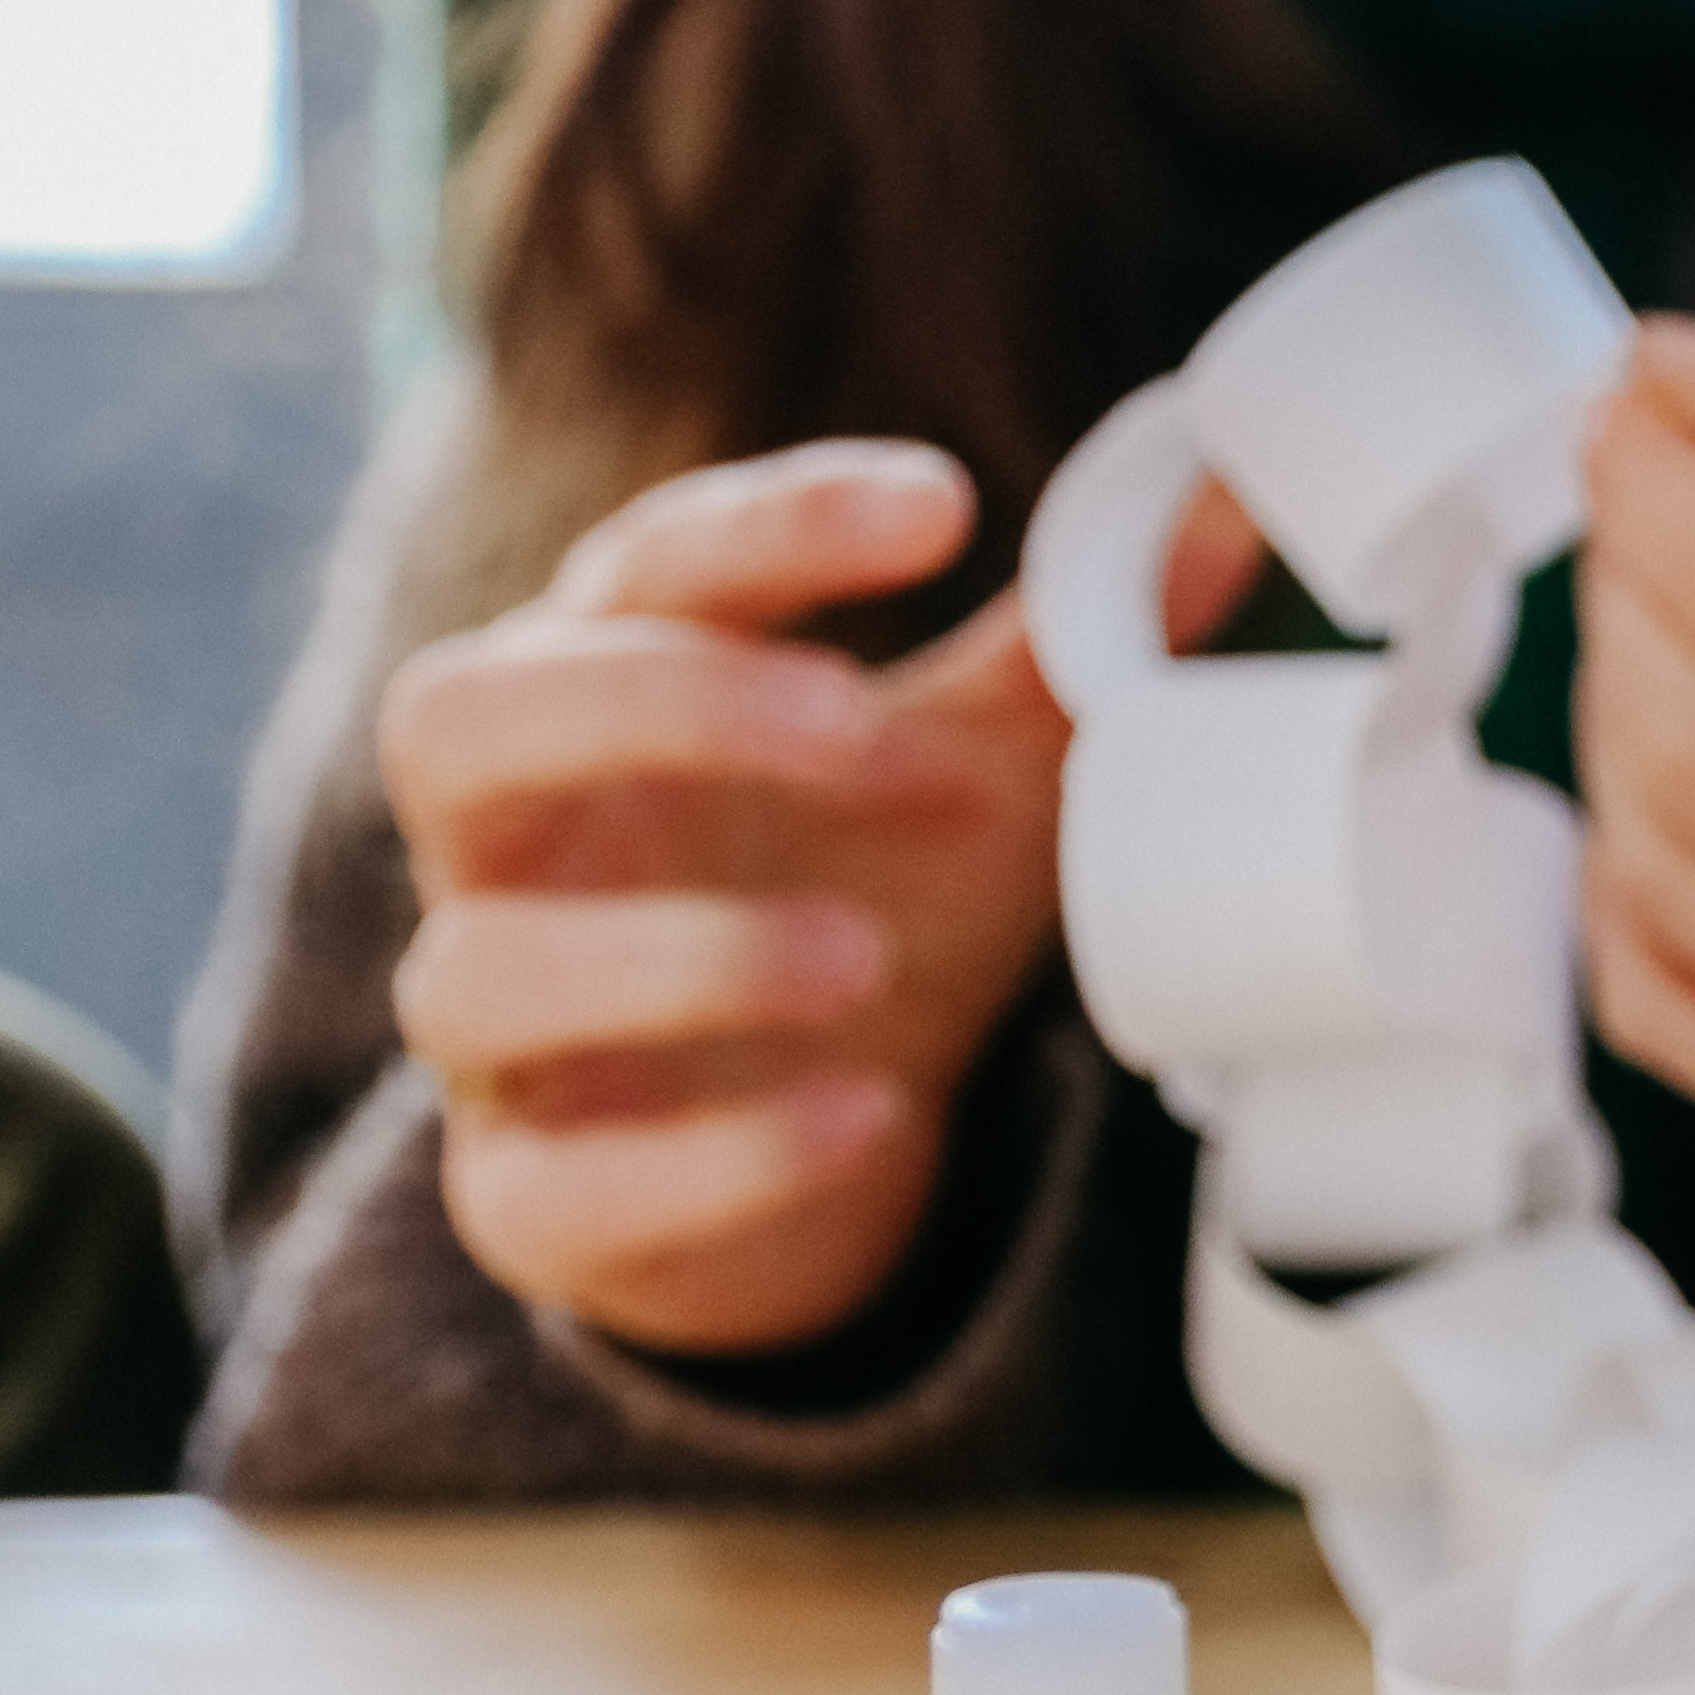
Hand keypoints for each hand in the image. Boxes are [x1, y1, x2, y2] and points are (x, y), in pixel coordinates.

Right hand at [381, 442, 1224, 1354]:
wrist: (820, 1141)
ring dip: (677, 953)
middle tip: (863, 722)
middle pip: (462, 719)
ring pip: (476, 968)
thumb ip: (1080, 636)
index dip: (773, 524)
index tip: (942, 508)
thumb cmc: (872, 888)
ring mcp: (499, 1027)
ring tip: (863, 953)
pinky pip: (554, 1185)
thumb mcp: (984, 761)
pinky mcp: (524, 1196)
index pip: (644, 565)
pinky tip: (865, 1116)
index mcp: (615, 694)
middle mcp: (521, 842)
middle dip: (656, 704)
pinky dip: (709, 1156)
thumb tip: (1232, 498)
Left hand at [1575, 318, 1694, 1156]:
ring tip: (1684, 636)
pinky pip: (1655, 1002)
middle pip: (1691, 746)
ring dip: (1616, 721)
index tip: (1636, 419)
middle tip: (1659, 516)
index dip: (1660, 493)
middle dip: (1628, 598)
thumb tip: (1660, 375)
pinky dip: (1624, 876)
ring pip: (1654, 872)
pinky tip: (1692, 787)